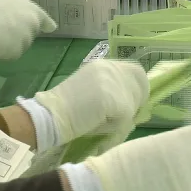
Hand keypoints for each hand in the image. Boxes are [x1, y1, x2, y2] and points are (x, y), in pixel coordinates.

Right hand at [0, 0, 56, 59]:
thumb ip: (7, 10)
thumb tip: (9, 22)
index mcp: (24, 4)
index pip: (41, 16)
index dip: (45, 23)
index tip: (50, 27)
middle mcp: (30, 20)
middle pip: (30, 31)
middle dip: (19, 33)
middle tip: (0, 31)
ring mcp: (25, 37)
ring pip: (19, 44)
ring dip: (10, 43)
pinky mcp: (16, 52)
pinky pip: (10, 53)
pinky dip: (1, 52)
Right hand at [34, 59, 149, 146]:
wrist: (49, 115)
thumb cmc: (66, 109)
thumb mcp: (90, 90)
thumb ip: (110, 90)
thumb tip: (131, 105)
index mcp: (103, 64)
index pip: (136, 71)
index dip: (137, 88)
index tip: (131, 104)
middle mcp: (110, 67)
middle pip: (140, 84)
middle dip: (135, 102)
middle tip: (121, 117)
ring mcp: (112, 82)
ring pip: (133, 103)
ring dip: (123, 117)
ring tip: (103, 122)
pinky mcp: (114, 99)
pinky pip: (126, 117)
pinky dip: (114, 126)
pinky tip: (98, 126)